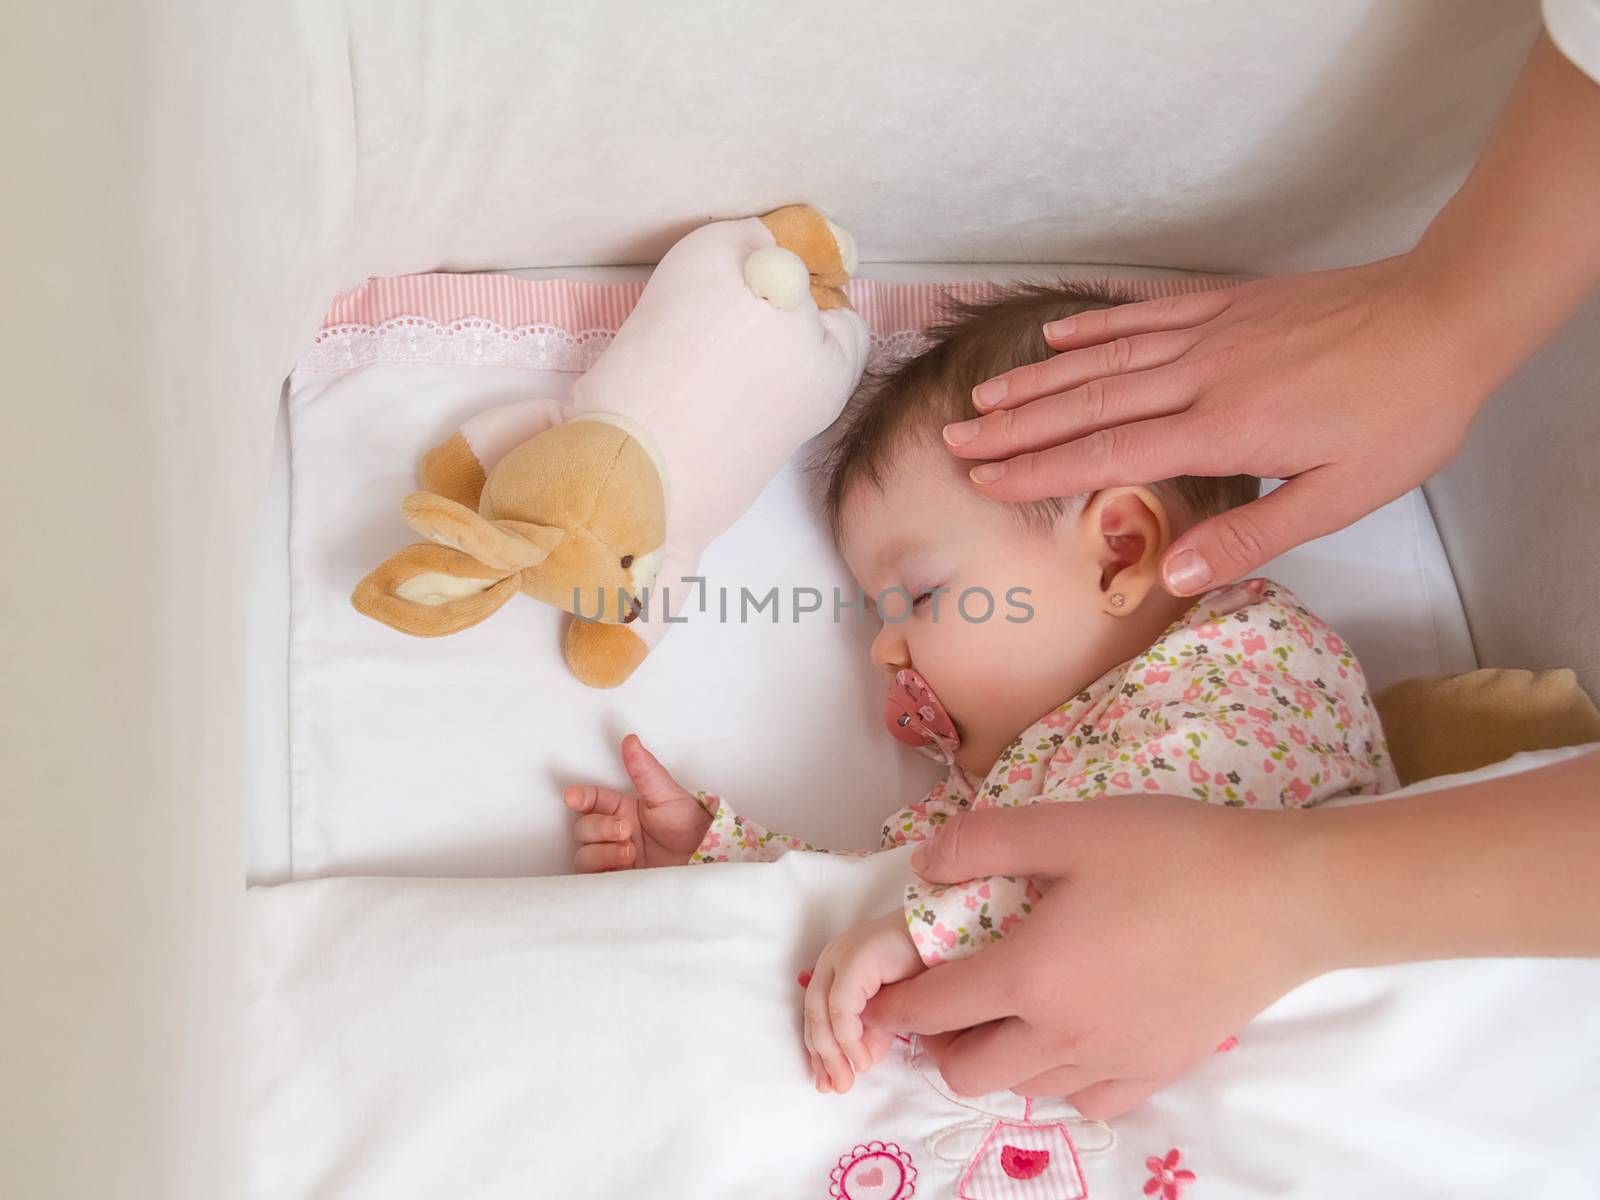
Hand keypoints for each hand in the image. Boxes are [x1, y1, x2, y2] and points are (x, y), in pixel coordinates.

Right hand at [563, 734, 710, 870]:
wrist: (706, 864)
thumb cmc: (691, 828)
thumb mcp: (669, 797)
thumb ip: (646, 771)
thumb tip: (630, 741)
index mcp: (625, 810)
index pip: (593, 800)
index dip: (580, 797)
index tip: (573, 796)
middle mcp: (616, 834)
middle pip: (584, 828)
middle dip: (600, 827)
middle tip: (626, 830)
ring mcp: (615, 859)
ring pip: (584, 855)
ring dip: (602, 852)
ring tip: (630, 853)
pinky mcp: (618, 882)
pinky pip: (592, 880)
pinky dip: (602, 872)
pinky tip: (622, 868)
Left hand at [803, 910, 922, 1094]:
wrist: (955, 936)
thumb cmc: (929, 966)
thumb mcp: (896, 1010)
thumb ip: (875, 1033)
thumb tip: (860, 1064)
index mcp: (837, 968)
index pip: (817, 1016)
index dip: (820, 1052)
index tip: (827, 1083)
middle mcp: (833, 958)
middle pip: (814, 1015)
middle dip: (823, 1057)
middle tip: (835, 1088)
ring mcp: (841, 956)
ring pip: (821, 1013)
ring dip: (833, 1053)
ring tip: (847, 1080)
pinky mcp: (855, 960)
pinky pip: (841, 1007)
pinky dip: (847, 1038)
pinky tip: (861, 1060)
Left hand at [865, 799, 1317, 1118]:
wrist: (1284, 897)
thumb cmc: (1174, 852)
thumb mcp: (1068, 826)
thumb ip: (984, 842)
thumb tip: (924, 863)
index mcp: (1030, 976)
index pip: (935, 1008)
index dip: (896, 1005)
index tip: (881, 999)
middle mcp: (1065, 1036)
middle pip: (970, 1071)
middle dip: (938, 1045)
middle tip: (943, 1004)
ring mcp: (1117, 1061)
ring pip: (1028, 1090)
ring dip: (998, 1062)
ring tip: (1005, 1016)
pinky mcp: (1162, 1068)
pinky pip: (1091, 1101)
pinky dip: (1064, 1081)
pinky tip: (1072, 1040)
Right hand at [944, 256, 1483, 594]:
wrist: (1449, 313)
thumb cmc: (1402, 415)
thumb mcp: (1340, 497)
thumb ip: (1250, 535)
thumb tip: (1166, 573)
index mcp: (1221, 430)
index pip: (1107, 453)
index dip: (1038, 470)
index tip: (983, 480)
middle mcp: (1198, 377)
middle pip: (1086, 403)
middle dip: (1014, 426)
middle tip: (954, 441)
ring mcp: (1209, 334)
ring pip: (1103, 358)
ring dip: (1037, 378)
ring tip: (982, 395)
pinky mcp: (1228, 305)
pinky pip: (1143, 315)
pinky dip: (1093, 326)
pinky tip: (1056, 334)